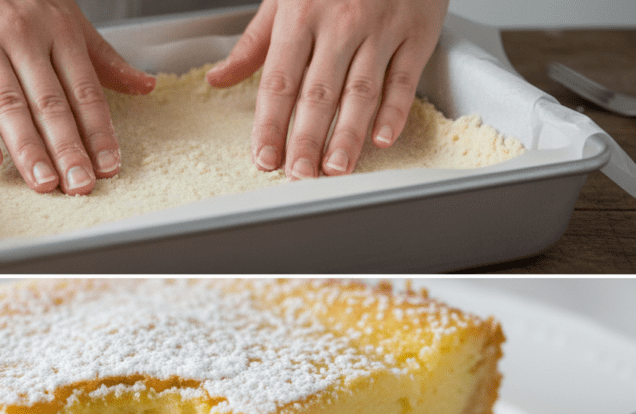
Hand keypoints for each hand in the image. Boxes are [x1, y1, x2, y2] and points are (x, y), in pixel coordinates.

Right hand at [0, 0, 155, 194]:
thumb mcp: (63, 13)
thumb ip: (101, 56)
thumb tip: (145, 86)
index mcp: (59, 30)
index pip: (85, 90)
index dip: (99, 131)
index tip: (109, 165)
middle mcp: (24, 37)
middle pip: (51, 103)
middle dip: (69, 149)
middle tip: (80, 186)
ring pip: (11, 103)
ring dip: (29, 147)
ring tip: (44, 182)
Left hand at [206, 0, 447, 179]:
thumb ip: (254, 42)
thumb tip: (218, 78)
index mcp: (300, 14)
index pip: (279, 81)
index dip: (269, 124)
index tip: (263, 158)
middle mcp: (340, 23)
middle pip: (318, 93)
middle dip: (305, 139)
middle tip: (297, 176)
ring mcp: (380, 28)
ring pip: (361, 92)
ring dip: (346, 136)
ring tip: (334, 170)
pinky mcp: (417, 31)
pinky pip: (404, 78)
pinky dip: (395, 111)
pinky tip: (382, 139)